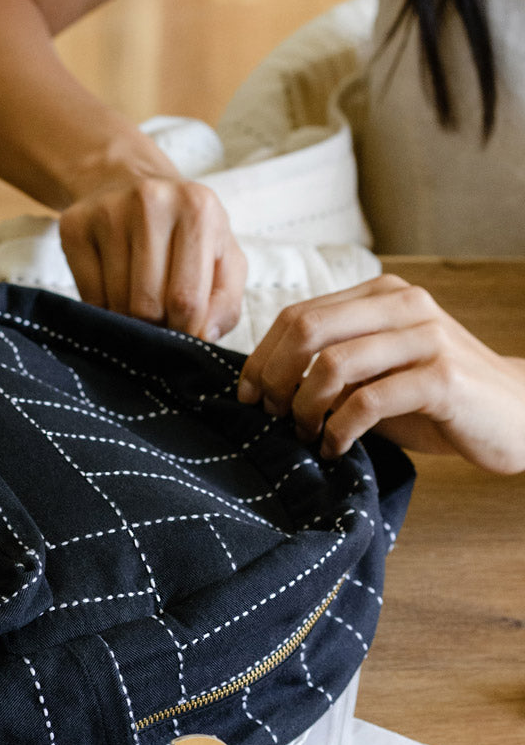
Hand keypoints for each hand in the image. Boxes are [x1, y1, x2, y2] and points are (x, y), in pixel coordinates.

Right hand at [58, 176, 246, 339]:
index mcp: (198, 209)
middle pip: (147, 305)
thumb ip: (225, 305)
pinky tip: (113, 287)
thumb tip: (202, 336)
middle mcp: (151, 201)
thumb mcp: (224, 262)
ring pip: (116, 303)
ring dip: (128, 317)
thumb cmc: (186, 236)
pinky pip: (88, 295)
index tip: (182, 331)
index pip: (186, 300)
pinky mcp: (74, 226)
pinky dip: (102, 307)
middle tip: (160, 314)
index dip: (184, 331)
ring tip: (138, 297)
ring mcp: (108, 210)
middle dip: (155, 325)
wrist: (133, 185)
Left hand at [236, 274, 524, 473]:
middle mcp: (403, 305)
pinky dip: (339, 430)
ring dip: (305, 407)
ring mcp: (425, 337)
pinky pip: (367, 401)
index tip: (247, 396)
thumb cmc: (434, 401)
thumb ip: (330, 367)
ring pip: (332, 364)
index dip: (260, 357)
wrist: (517, 415)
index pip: (297, 314)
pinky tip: (336, 449)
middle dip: (274, 378)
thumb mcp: (376, 374)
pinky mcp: (441, 377)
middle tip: (270, 415)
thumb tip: (263, 384)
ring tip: (305, 434)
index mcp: (380, 295)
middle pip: (306, 329)